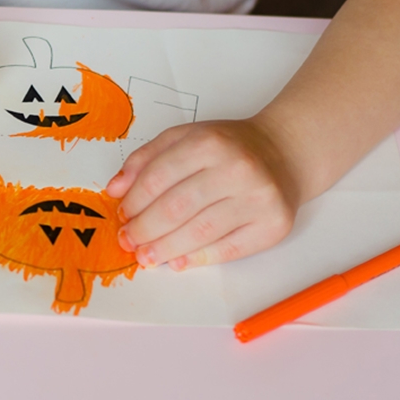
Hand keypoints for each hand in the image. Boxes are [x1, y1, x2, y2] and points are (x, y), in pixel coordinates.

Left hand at [104, 119, 300, 270]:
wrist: (284, 154)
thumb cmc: (228, 148)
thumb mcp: (184, 138)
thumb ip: (145, 159)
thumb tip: (115, 190)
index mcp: (209, 143)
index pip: (158, 178)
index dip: (134, 202)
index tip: (122, 216)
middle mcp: (236, 169)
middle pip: (177, 208)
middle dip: (145, 229)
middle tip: (129, 241)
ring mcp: (258, 199)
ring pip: (200, 232)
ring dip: (166, 249)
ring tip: (146, 256)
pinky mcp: (273, 226)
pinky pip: (229, 249)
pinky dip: (200, 258)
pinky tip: (179, 261)